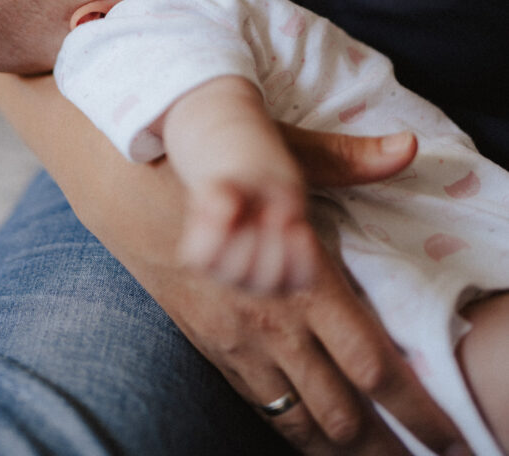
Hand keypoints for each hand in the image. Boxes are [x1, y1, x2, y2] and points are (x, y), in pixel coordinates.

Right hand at [166, 126, 468, 454]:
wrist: (129, 185)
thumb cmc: (214, 163)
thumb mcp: (287, 155)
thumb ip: (349, 160)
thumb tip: (407, 147)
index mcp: (304, 280)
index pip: (371, 362)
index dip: (414, 405)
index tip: (443, 431)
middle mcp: (273, 324)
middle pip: (341, 410)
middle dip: (383, 444)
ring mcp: (238, 343)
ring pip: (299, 419)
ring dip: (339, 447)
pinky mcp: (211, 348)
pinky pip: (259, 405)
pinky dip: (293, 429)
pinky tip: (311, 436)